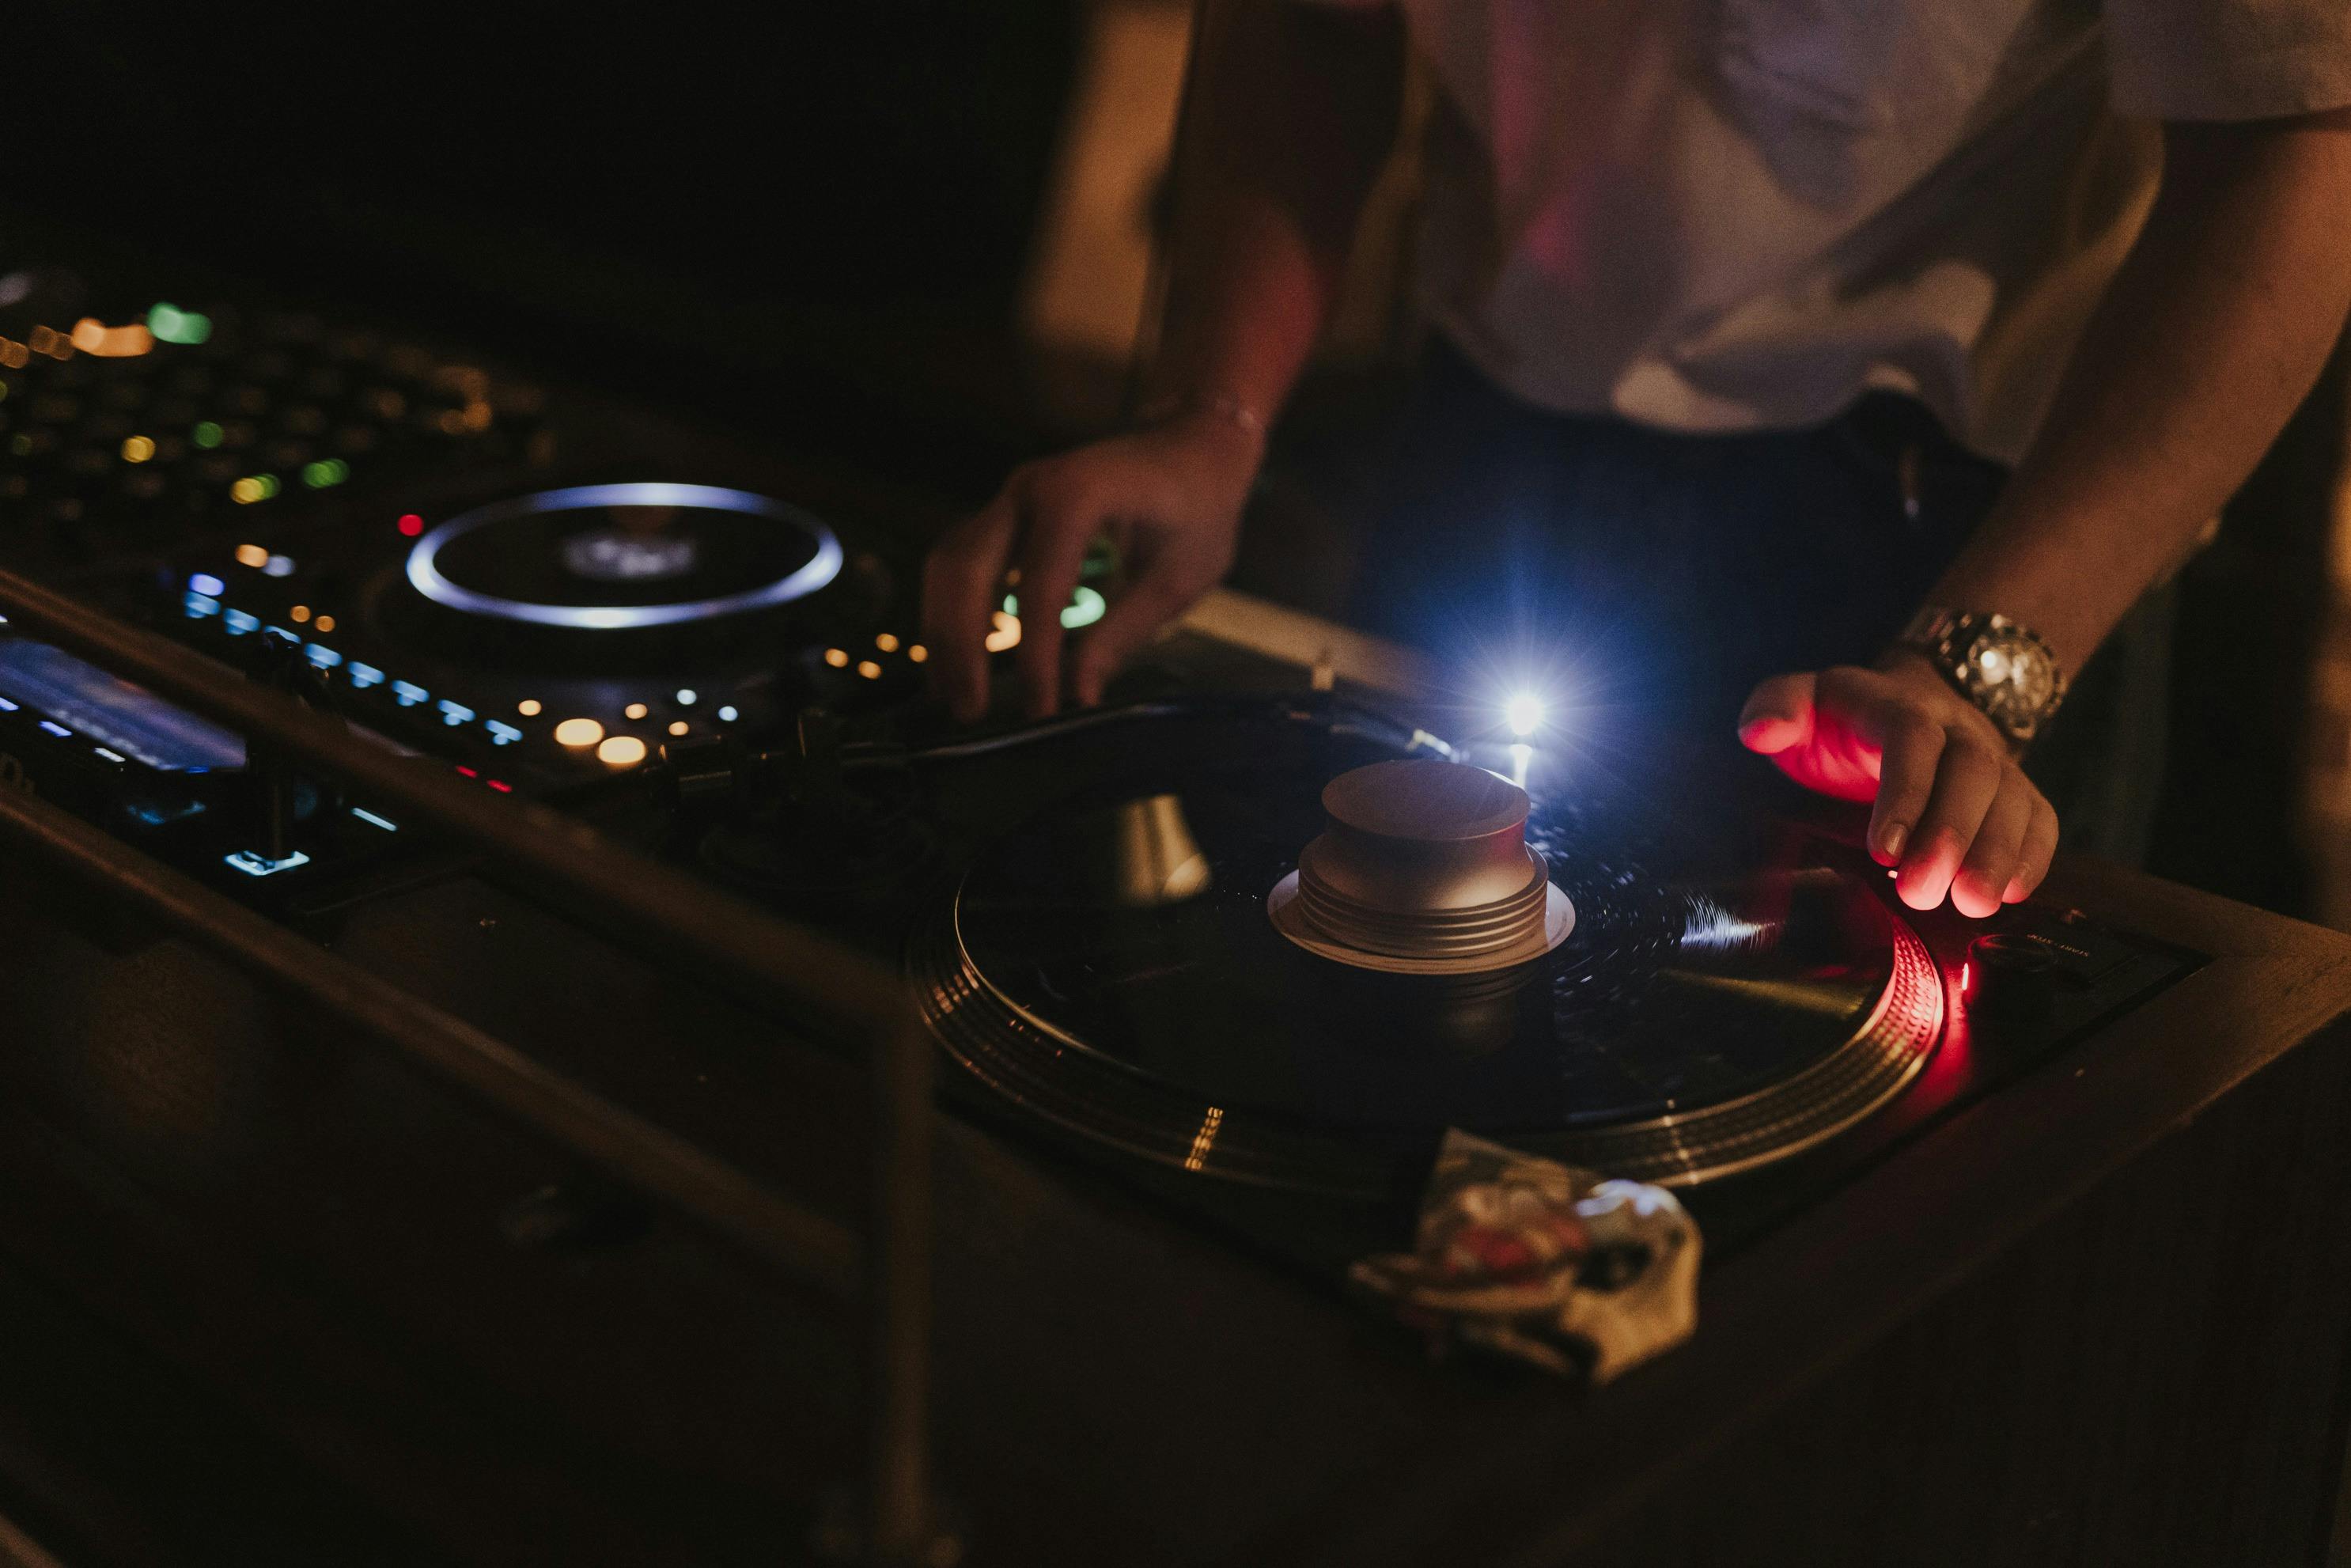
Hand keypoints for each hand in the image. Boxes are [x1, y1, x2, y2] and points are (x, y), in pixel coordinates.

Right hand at [920, 413, 1260, 721]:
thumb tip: (1078, 696)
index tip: (1040, 711)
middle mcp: (1031, 488)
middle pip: (968, 568)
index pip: (1041, 588)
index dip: (1035, 655)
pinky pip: (961, 561)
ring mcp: (1012, 496)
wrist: (1195, 443)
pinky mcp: (1007, 512)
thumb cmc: (1200, 507)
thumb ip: (1122, 632)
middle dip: (961, 645)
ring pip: (950, 563)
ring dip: (943, 630)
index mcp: (1080, 495)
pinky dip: (952, 610)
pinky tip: (957, 660)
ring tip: (950, 695)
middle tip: (969, 712)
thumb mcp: (1179, 577)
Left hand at [1736, 654, 2058, 917]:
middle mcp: (1955, 726)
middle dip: (1951, 836)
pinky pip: (2039, 815)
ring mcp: (1993, 756)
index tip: (1883, 850)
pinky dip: (2033, 854)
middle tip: (1921, 892)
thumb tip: (1761, 730)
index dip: (1906, 792)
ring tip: (1972, 905)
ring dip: (1996, 853)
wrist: (1905, 705)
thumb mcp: (1802, 705)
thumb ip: (1775, 707)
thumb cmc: (1841, 721)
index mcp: (1895, 703)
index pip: (1912, 736)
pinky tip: (2012, 893)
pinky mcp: (2016, 789)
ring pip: (2013, 796)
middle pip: (1973, 771)